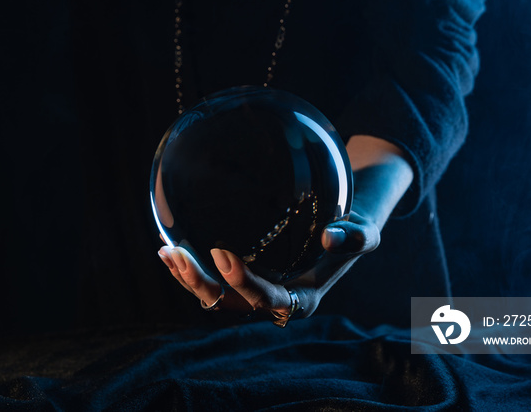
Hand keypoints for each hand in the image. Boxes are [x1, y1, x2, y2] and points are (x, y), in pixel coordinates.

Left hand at [158, 134, 413, 323]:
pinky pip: (210, 280)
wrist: (340, 226)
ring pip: (215, 296)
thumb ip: (355, 237)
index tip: (222, 254)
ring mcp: (254, 290)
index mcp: (302, 298)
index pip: (270, 300)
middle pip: (233, 304)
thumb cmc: (352, 231)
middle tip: (182, 254)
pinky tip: (166, 249)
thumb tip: (331, 238)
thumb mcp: (364, 232)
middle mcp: (274, 300)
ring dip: (189, 279)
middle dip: (204, 285)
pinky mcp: (240, 278)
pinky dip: (187, 268)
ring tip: (168, 252)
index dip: (245, 284)